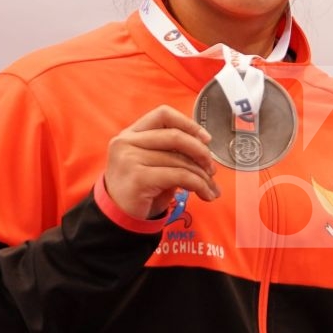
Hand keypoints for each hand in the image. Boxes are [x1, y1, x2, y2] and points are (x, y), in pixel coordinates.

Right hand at [103, 105, 220, 220]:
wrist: (120, 218)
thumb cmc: (141, 190)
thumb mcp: (155, 164)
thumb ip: (172, 151)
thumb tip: (205, 149)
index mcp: (130, 134)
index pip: (163, 114)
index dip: (189, 124)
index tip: (206, 140)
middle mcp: (126, 142)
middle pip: (175, 136)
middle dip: (201, 152)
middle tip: (213, 169)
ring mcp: (129, 159)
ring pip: (180, 160)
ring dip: (203, 176)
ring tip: (212, 189)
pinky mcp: (138, 178)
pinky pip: (180, 176)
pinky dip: (199, 185)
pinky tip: (205, 194)